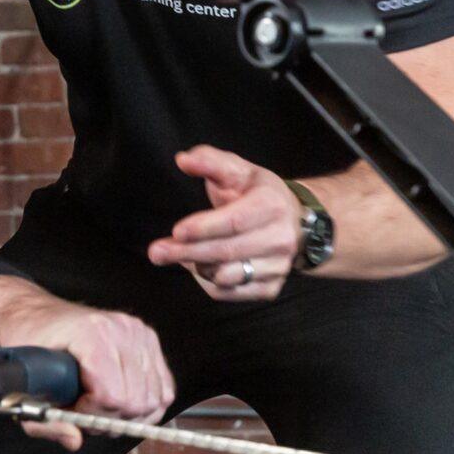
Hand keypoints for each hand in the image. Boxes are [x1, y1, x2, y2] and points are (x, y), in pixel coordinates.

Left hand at [0, 276, 170, 449]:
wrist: (37, 315)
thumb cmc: (31, 347)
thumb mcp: (25, 389)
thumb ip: (47, 422)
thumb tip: (74, 441)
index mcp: (93, 335)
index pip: (112, 396)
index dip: (91, 415)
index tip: (73, 409)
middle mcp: (122, 329)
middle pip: (137, 402)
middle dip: (109, 417)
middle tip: (86, 411)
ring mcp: (139, 332)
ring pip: (154, 399)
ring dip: (127, 414)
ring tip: (100, 405)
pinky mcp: (149, 339)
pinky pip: (164, 388)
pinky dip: (145, 405)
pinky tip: (120, 401)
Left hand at [147, 145, 299, 302]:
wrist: (297, 222)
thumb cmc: (258, 193)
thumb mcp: (237, 170)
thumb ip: (209, 161)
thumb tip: (183, 160)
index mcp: (271, 205)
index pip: (235, 221)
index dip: (204, 228)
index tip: (176, 231)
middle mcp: (280, 239)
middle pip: (227, 252)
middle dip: (188, 253)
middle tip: (156, 252)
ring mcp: (278, 266)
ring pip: (227, 276)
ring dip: (197, 267)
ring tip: (179, 254)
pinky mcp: (271, 288)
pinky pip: (231, 294)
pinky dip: (209, 284)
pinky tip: (197, 267)